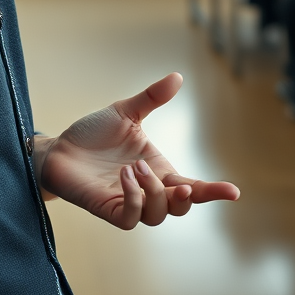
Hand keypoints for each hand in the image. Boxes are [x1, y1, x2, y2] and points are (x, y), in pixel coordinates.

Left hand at [36, 73, 239, 229]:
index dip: (213, 191)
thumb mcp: (125, 112)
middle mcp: (147, 189)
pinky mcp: (108, 209)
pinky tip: (124, 176)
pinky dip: (134, 198)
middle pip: (181, 207)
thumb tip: (177, 76)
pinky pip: (131, 218)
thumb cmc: (93, 134)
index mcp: (158, 168)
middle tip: (179, 182)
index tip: (234, 191)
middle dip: (187, 198)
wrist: (59, 147)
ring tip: (135, 167)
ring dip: (154, 192)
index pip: (192, 186)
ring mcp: (128, 201)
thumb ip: (152, 98)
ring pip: (158, 215)